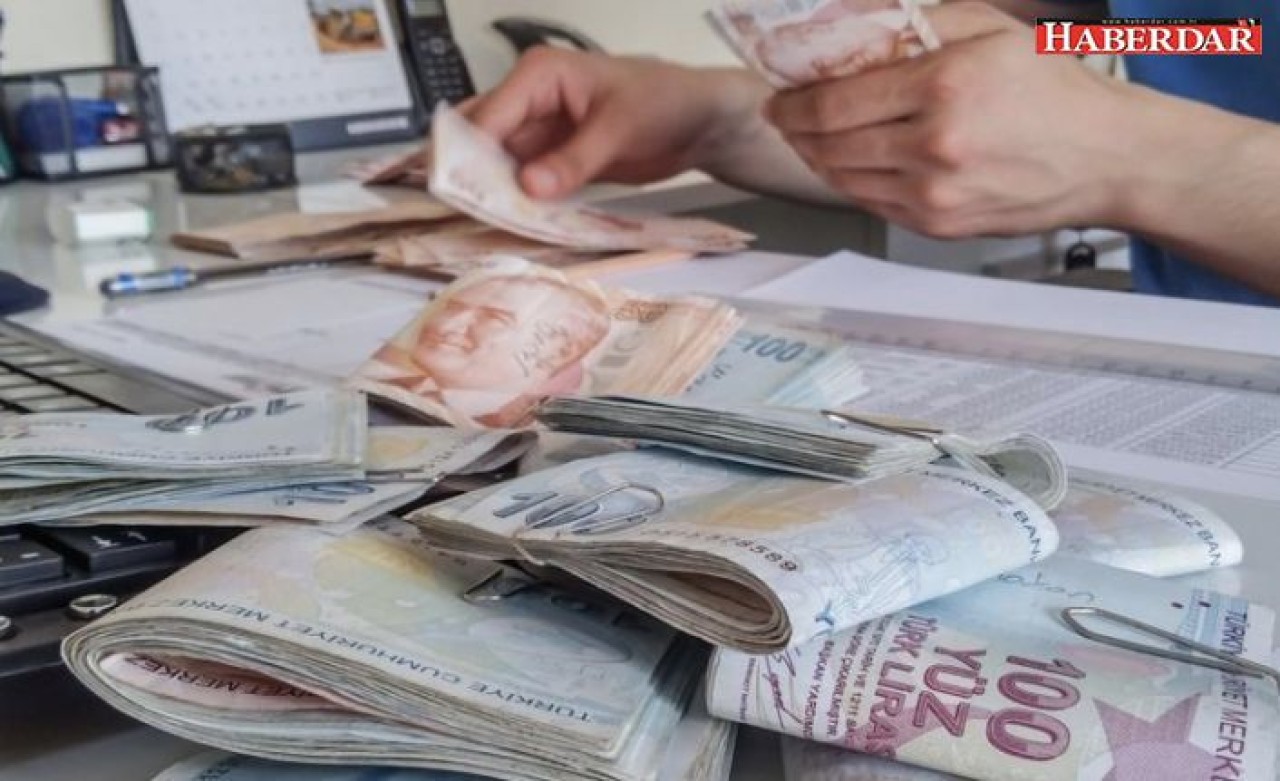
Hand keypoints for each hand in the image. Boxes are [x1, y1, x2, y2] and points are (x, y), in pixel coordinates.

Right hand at [468, 48, 761, 199]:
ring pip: (499, 164)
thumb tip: (529, 187)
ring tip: (477, 225)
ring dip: (491, 192)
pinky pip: (525, 181)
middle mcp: (531, 100)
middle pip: (482, 138)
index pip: (488, 116)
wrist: (701, 121)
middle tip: (456, 213)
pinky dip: (517, 201)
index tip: (454, 193)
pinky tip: (508, 224)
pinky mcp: (555, 160)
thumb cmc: (665, 102)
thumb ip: (574, 160)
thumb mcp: (620, 129)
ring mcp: (541, 132)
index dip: (466, 153)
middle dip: (469, 173)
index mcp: (539, 74)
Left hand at [765, 2, 1141, 237]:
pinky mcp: (939, 226)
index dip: (793, 103)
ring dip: (816, 158)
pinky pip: (871, 203)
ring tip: (811, 138)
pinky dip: (850, 181)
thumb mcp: (990, 30)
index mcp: (945, 88)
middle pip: (828, 146)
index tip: (779, 97)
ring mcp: (934, 195)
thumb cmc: (1055, 91)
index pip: (835, 104)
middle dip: (795, 131)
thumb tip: (849, 27)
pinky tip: (850, 162)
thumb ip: (916, 25)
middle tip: (785, 116)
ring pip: (843, 179)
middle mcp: (934, 147)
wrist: (1107, 159)